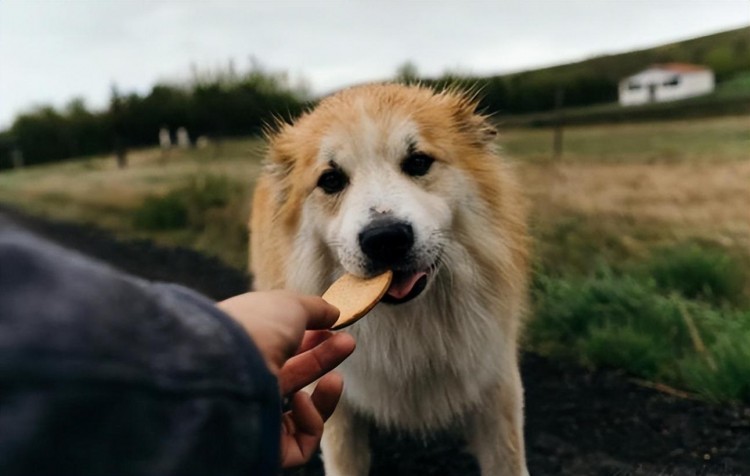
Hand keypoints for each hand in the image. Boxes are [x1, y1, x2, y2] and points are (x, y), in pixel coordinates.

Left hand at [218, 291, 354, 467]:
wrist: (225, 364)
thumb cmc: (254, 328)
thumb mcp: (290, 305)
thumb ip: (315, 308)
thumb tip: (333, 312)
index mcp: (247, 349)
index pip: (283, 348)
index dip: (311, 338)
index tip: (334, 326)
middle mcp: (248, 382)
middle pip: (294, 375)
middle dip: (324, 359)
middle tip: (347, 343)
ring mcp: (255, 415)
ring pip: (300, 415)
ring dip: (325, 397)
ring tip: (334, 380)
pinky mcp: (264, 447)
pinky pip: (300, 444)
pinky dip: (310, 422)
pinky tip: (301, 401)